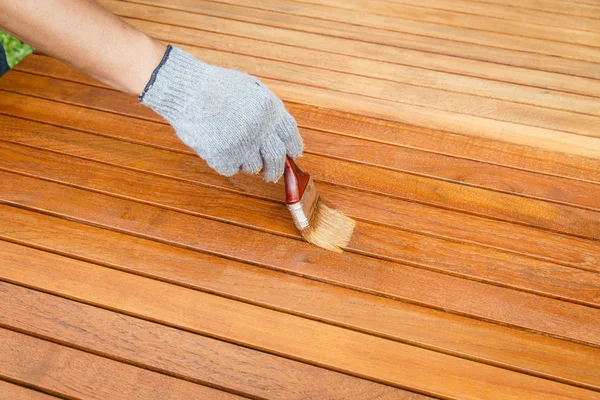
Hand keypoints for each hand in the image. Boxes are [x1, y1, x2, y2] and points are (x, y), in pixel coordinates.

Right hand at [140, 45, 302, 181]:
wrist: (186, 89)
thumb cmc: (217, 86)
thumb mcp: (252, 89)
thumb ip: (268, 111)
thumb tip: (282, 135)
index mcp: (271, 111)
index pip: (291, 137)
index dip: (292, 149)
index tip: (291, 156)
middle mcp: (261, 129)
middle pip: (276, 159)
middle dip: (274, 170)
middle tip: (270, 175)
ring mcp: (243, 145)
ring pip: (254, 167)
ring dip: (245, 162)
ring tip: (231, 146)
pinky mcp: (224, 157)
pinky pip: (231, 169)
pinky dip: (225, 163)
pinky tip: (216, 147)